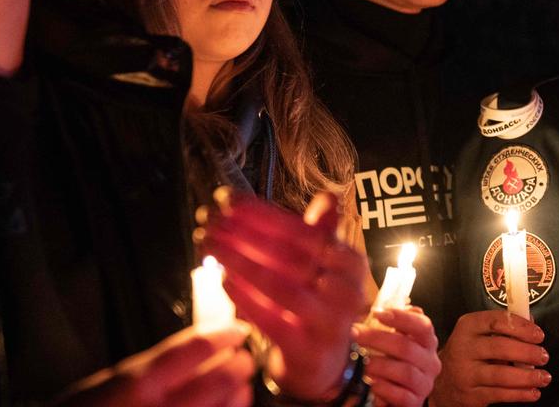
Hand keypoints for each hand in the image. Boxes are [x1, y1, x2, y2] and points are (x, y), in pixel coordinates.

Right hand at [59, 324, 252, 406]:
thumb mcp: (109, 383)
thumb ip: (150, 369)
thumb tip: (193, 351)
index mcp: (139, 382)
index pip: (194, 348)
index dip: (224, 335)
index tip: (238, 330)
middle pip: (218, 378)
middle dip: (239, 365)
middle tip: (245, 358)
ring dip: (239, 393)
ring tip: (243, 385)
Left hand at [203, 191, 368, 401]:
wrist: (322, 362)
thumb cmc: (317, 302)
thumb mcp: (323, 265)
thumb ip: (320, 231)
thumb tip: (329, 196)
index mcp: (350, 261)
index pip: (302, 229)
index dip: (261, 213)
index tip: (226, 199)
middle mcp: (347, 289)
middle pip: (289, 255)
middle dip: (244, 234)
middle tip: (208, 220)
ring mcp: (330, 322)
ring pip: (280, 286)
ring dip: (240, 262)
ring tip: (209, 245)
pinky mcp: (309, 350)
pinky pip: (273, 321)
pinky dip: (247, 299)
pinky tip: (223, 281)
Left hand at [354, 306, 440, 405]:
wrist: (396, 396)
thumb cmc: (393, 363)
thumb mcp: (394, 341)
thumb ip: (392, 324)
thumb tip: (384, 304)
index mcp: (427, 343)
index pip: (423, 326)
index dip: (402, 318)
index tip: (378, 313)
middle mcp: (431, 362)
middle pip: (407, 347)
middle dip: (377, 338)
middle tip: (356, 334)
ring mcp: (425, 384)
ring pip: (405, 371)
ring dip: (379, 365)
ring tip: (361, 362)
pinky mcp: (415, 403)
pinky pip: (401, 395)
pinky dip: (384, 388)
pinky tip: (370, 383)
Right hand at [430, 310, 549, 406]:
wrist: (441, 383)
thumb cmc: (467, 354)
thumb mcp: (477, 334)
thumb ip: (503, 327)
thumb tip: (532, 321)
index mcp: (467, 327)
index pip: (496, 321)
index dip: (521, 327)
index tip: (538, 335)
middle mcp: (464, 348)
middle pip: (501, 348)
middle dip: (527, 353)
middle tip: (543, 356)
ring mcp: (466, 373)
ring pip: (502, 375)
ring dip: (528, 376)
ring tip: (544, 377)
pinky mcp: (470, 395)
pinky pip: (500, 394)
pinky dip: (520, 394)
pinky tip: (533, 392)